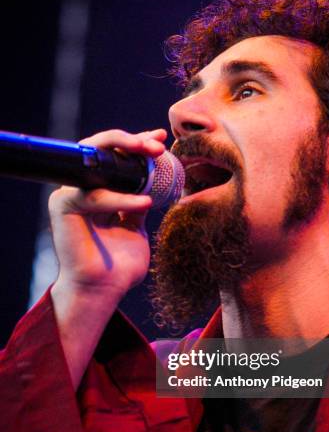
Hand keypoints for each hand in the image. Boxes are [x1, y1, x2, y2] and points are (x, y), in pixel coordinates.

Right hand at [49, 128, 166, 300]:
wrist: (104, 290)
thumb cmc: (119, 265)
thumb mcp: (136, 228)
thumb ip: (138, 204)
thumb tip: (157, 182)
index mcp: (99, 192)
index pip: (115, 158)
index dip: (137, 145)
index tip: (162, 141)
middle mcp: (82, 189)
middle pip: (103, 151)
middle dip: (133, 142)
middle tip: (157, 145)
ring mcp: (71, 195)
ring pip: (96, 162)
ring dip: (126, 154)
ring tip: (154, 157)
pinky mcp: (63, 206)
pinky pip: (95, 195)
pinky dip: (121, 199)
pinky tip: (145, 204)